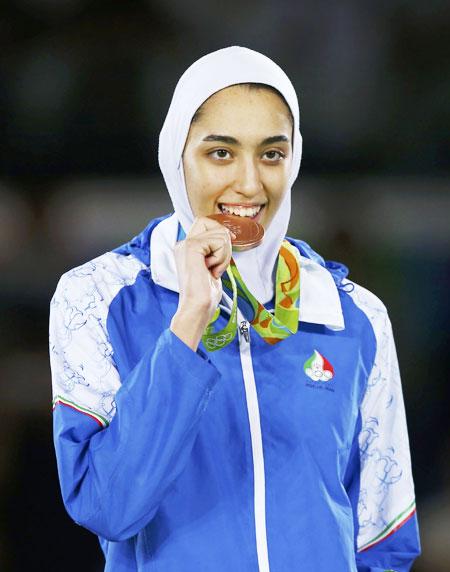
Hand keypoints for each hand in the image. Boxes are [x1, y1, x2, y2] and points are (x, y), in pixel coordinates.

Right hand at [170, 216, 234, 350]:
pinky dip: (222, 258)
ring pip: (219, 234)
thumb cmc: (205, 295)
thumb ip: (214, 251)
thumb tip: (227, 236)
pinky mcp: (192, 248)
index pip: (204, 223)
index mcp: (186, 248)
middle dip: (223, 239)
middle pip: (209, 221)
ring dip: (225, 254)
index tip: (228, 245)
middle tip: (220, 260)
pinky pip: (219, 242)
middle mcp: (183, 244)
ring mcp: (186, 244)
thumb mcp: (211, 267)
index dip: (219, 230)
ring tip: (214, 270)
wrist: (197, 308)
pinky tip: (212, 271)